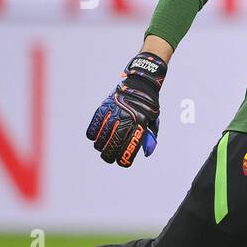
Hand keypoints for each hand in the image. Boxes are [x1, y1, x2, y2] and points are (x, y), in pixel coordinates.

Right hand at [85, 52, 166, 166]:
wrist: (141, 83)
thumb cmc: (148, 105)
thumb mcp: (153, 120)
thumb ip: (149, 137)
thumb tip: (145, 154)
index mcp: (141, 122)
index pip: (131, 145)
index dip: (125, 157)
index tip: (122, 163)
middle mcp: (127, 118)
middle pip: (114, 142)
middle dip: (110, 154)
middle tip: (108, 158)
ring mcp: (115, 111)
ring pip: (103, 134)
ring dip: (100, 145)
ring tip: (101, 149)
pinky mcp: (106, 106)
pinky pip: (96, 122)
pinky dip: (93, 131)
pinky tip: (93, 138)